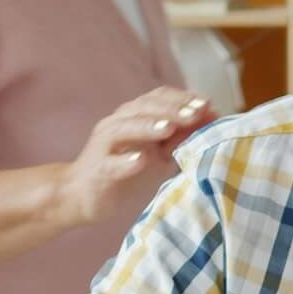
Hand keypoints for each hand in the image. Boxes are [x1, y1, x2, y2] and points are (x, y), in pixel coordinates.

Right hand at [55, 87, 214, 227]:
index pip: (158, 97)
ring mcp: (104, 145)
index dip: (182, 98)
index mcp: (133, 116)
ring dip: (148, 126)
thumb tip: (210, 118)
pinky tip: (140, 161)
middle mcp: (117, 123)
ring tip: (170, 128)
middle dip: (172, 109)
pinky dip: (125, 161)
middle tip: (195, 113)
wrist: (82, 196)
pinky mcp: (97, 169)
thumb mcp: (158, 154)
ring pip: (124, 128)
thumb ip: (180, 137)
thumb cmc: (124, 171)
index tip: (207, 104)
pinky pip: (110, 163)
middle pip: (144, 107)